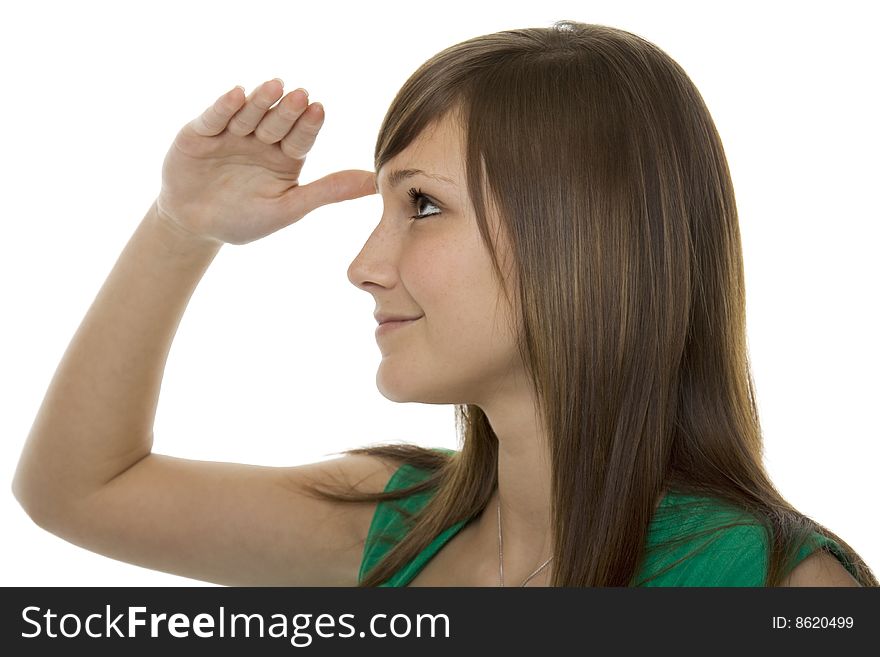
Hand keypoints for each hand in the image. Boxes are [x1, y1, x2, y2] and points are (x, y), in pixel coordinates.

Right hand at [155, 79, 375, 245]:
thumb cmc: (244, 220)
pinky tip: (237, 95)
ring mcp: (232, 133)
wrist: (194, 226)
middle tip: (301, 96)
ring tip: (274, 87)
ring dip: (260, 101)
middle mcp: (262, 139)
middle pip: (277, 121)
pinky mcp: (201, 132)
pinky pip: (214, 117)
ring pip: (248, 113)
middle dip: (287, 109)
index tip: (319, 110)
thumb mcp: (289, 208)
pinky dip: (224, 107)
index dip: (308, 124)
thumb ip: (328, 191)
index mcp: (286, 156)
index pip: (301, 137)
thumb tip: (376, 183)